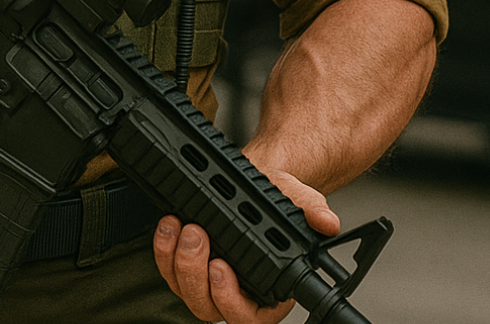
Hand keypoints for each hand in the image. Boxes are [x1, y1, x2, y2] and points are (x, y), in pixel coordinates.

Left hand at [152, 171, 340, 323]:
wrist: (251, 179)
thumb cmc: (274, 197)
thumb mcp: (296, 197)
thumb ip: (311, 209)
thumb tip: (326, 222)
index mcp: (269, 292)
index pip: (250, 316)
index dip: (231, 299)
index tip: (221, 269)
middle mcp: (236, 293)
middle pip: (209, 306)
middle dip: (196, 272)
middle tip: (197, 235)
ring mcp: (206, 281)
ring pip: (184, 291)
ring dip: (176, 260)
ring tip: (182, 225)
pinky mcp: (183, 265)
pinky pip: (167, 270)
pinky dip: (163, 249)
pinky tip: (168, 225)